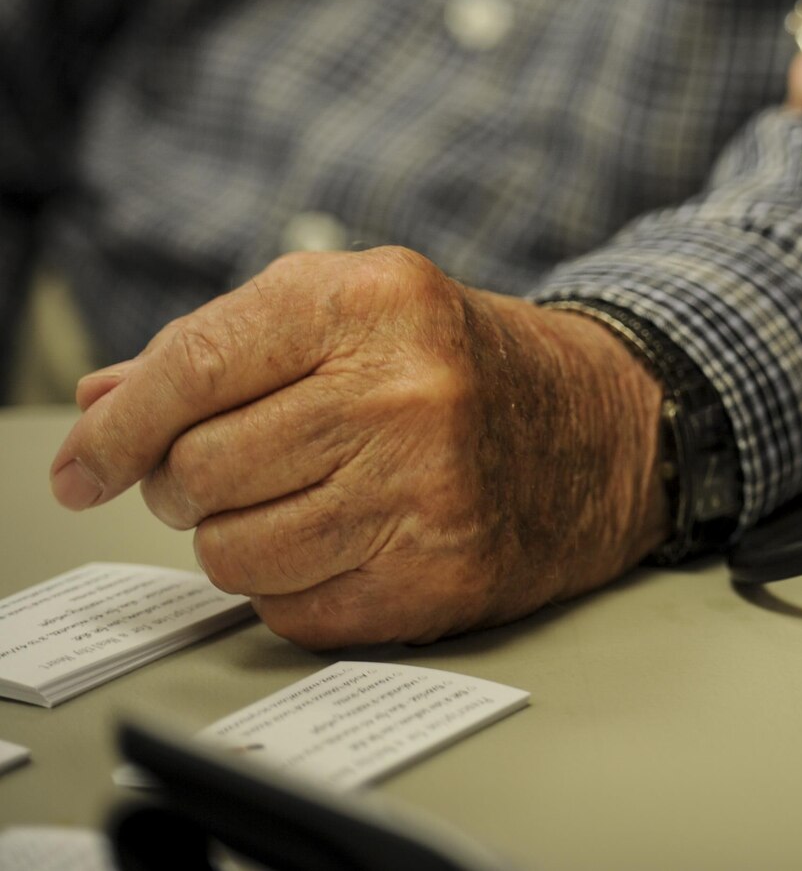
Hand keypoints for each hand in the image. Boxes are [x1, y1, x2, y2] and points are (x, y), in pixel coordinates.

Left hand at [49, 248, 666, 649]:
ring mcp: (426, 489)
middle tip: (235, 470)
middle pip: (201, 470)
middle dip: (191, 482)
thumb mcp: (360, 312)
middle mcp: (403, 392)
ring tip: (299, 504)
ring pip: (234, 552)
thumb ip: (227, 347)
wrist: (610, 428)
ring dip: (241, 539)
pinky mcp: (440, 574)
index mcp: (374, 302)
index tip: (81, 467)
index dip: (116, 430)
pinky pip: (293, 610)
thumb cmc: (467, 364)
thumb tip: (101, 409)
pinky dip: (297, 588)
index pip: (194, 368)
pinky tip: (348, 542)